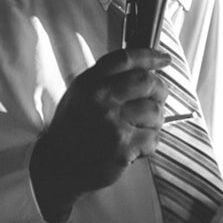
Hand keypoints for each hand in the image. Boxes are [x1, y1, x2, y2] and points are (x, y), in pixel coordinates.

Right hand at [31, 48, 170, 221]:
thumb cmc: (71, 131)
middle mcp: (100, 99)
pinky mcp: (122, 147)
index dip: (150, 56)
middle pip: (147, 81)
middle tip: (158, 99)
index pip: (125, 59)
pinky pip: (153, 138)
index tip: (164, 59)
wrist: (57, 167)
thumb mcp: (79, 96)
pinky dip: (150, 143)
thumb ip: (105, 80)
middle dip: (160, 90)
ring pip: (155, 111)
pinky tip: (135, 147)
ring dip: (156, 120)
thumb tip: (143, 70)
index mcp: (89, 83)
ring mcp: (112, 123)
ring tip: (141, 128)